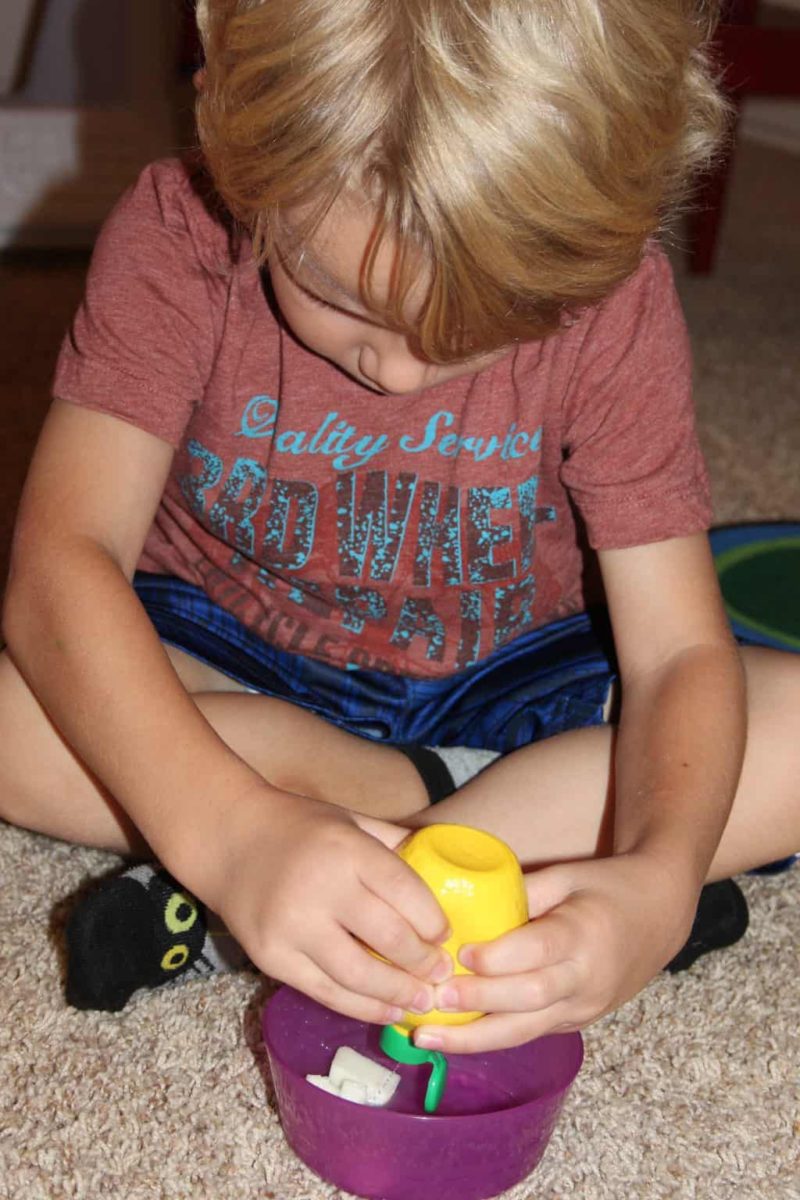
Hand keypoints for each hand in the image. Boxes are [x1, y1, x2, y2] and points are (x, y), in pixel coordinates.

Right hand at [189, 785, 450, 1024]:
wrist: (228, 839)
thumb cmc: (300, 827)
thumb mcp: (350, 820)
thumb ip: (394, 843)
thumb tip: (448, 868)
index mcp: (345, 849)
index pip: (403, 890)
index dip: (432, 920)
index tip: (447, 936)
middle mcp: (320, 889)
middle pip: (387, 938)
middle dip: (422, 962)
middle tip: (443, 974)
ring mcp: (292, 927)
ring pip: (358, 975)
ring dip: (398, 993)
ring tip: (423, 1000)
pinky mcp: (272, 958)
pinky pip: (325, 992)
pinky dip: (361, 1006)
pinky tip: (387, 1009)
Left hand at [414, 852, 698, 1052]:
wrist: (660, 917)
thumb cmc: (606, 888)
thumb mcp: (567, 876)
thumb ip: (521, 892)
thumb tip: (464, 903)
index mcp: (585, 934)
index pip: (538, 952)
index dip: (498, 956)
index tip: (460, 951)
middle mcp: (586, 979)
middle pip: (528, 999)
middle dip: (478, 1002)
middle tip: (431, 997)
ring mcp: (583, 1008)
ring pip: (525, 1031)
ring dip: (473, 1038)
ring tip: (427, 1036)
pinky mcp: (574, 1022)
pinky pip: (529, 1034)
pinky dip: (489, 1037)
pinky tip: (451, 1038)